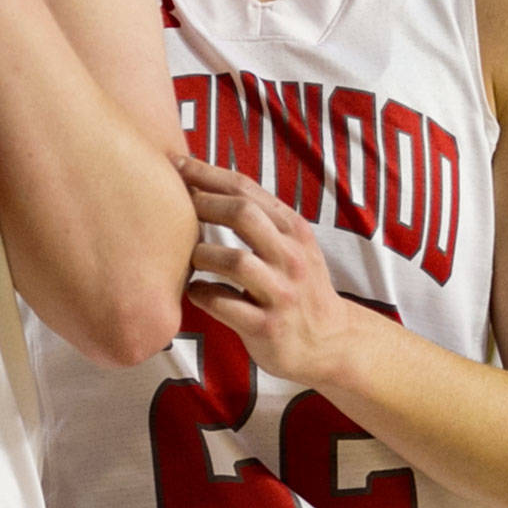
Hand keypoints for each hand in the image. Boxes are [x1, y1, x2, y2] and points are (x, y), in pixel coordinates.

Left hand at [177, 154, 361, 387]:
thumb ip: (261, 220)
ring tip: (190, 258)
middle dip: (204, 204)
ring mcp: (281, 293)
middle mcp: (291, 257)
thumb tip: (206, 185)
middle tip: (178, 207)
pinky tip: (195, 292)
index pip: (247, 190)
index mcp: (294, 230)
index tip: (176, 164)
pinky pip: (225, 304)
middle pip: (243, 214)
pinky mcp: (267, 327)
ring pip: (235, 261)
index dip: (207, 173)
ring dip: (202, 255)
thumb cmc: (298, 287)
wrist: (331, 343)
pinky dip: (202, 294)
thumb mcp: (293, 246)